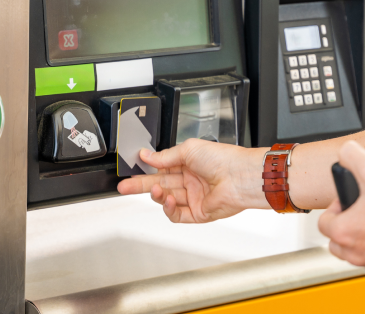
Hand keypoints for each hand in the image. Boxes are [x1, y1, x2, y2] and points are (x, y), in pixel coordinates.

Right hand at [116, 139, 267, 222]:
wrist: (239, 176)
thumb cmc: (222, 158)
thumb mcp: (188, 149)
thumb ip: (165, 156)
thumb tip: (147, 156)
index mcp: (189, 163)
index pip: (162, 168)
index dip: (147, 169)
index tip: (133, 168)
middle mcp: (191, 181)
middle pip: (160, 184)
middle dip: (141, 185)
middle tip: (125, 186)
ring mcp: (194, 197)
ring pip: (167, 199)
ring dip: (157, 195)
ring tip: (155, 190)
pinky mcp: (199, 213)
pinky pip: (177, 214)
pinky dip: (168, 208)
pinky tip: (167, 200)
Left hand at [317, 141, 364, 278]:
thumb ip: (352, 154)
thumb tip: (345, 152)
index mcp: (344, 232)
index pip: (323, 221)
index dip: (336, 206)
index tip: (352, 199)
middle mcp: (356, 254)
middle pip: (337, 242)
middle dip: (346, 226)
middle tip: (362, 212)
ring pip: (358, 254)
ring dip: (363, 240)